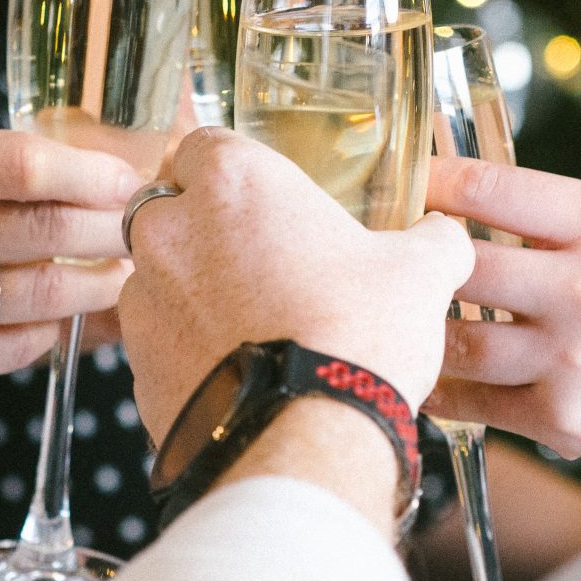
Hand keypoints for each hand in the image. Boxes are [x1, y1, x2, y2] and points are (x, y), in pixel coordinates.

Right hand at [0, 125, 141, 387]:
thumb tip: (98, 181)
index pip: (20, 165)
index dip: (90, 174)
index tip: (128, 179)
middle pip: (39, 232)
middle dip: (108, 232)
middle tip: (145, 229)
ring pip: (35, 297)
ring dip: (93, 288)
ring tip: (121, 275)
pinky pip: (9, 349)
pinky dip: (48, 331)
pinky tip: (64, 317)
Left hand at [115, 130, 473, 441]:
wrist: (307, 437)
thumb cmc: (357, 336)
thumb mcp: (420, 273)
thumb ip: (432, 239)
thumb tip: (443, 235)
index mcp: (236, 184)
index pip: (204, 143)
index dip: (231, 167)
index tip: (258, 194)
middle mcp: (172, 230)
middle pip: (169, 207)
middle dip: (203, 227)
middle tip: (258, 260)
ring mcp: (147, 298)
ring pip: (157, 275)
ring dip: (192, 289)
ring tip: (252, 323)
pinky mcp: (137, 362)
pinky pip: (157, 339)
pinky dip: (186, 347)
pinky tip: (236, 368)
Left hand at [423, 157, 580, 493]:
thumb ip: (551, 228)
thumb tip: (460, 206)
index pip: (491, 187)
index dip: (432, 181)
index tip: (405, 182)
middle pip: (457, 263)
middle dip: (416, 261)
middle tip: (387, 259)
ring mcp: (569, 358)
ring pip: (454, 338)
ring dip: (421, 332)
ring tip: (402, 322)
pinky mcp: (560, 419)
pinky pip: (471, 400)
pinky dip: (441, 388)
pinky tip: (427, 375)